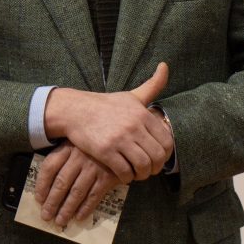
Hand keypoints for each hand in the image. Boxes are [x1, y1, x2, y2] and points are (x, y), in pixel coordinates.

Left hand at [34, 143, 121, 227]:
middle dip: (52, 202)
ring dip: (67, 209)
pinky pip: (94, 195)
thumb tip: (47, 183)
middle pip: (61, 183)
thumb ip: (63, 156)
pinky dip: (86, 208)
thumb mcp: (77, 142)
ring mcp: (94, 167)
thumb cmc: (94, 143)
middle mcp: (79, 157)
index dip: (42, 185)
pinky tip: (79, 217)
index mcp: (68, 147)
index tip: (39, 199)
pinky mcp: (108, 176)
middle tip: (46, 216)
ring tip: (60, 220)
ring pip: (76, 192)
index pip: (49, 167)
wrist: (121, 140)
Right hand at [43, 62, 172, 183]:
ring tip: (137, 173)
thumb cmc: (106, 105)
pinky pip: (124, 171)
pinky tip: (124, 175)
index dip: (166, 155)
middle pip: (157, 156)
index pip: (166, 142)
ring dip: (142, 174)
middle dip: (155, 168)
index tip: (158, 158)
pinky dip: (127, 177)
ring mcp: (119, 139)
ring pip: (142, 166)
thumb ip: (153, 84)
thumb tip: (165, 65)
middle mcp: (133, 126)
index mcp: (142, 114)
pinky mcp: (105, 151)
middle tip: (148, 169)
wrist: (76, 110)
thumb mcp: (132, 95)